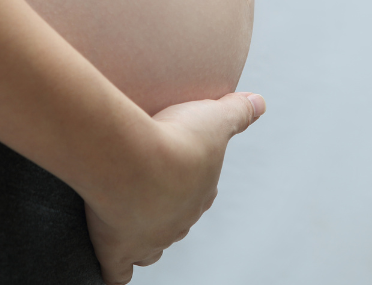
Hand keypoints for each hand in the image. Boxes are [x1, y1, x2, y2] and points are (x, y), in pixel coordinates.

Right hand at [82, 92, 266, 283]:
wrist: (134, 161)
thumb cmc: (173, 139)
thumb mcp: (214, 117)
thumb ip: (237, 110)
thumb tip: (259, 103)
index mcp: (199, 190)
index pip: (200, 192)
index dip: (189, 183)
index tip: (177, 168)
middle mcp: (177, 219)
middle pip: (174, 220)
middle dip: (163, 208)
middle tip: (146, 190)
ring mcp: (148, 238)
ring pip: (150, 249)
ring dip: (143, 238)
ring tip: (130, 225)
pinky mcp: (117, 248)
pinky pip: (118, 272)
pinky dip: (116, 270)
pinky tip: (112, 265)